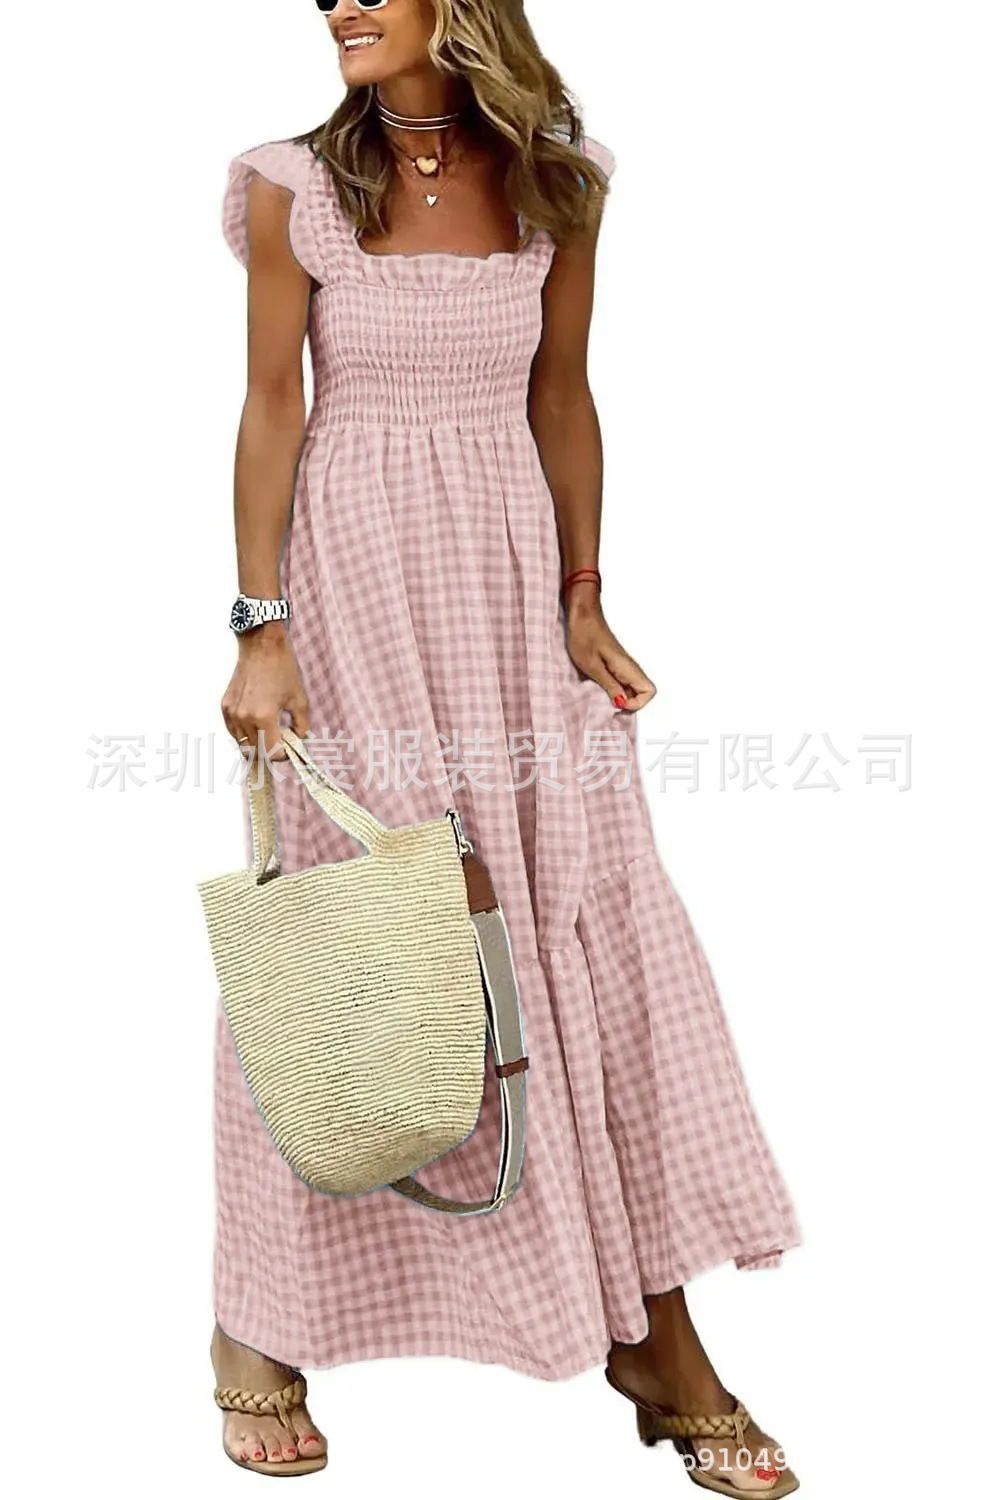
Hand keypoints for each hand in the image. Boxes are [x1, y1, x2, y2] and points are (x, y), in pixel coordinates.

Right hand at [221, 622, 309, 760]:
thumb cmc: (282, 669)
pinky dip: (244, 733)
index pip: (271, 752)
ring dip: (256, 744)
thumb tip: (298, 741)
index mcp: (263, 717)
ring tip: (269, 731)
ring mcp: (231, 712)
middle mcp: (244, 717)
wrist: (262, 646)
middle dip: (269, 751)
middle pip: (255, 752)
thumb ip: (301, 726)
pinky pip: (233, 731)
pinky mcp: (225, 706)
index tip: (289, 748)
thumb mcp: (299, 699)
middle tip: (281, 741)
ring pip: (242, 744)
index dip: (282, 755)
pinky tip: (256, 723)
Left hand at [564, 591, 655, 711]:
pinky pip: (621, 682)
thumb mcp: (592, 665)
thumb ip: (609, 685)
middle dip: (628, 703)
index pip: (649, 691)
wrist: (581, 614)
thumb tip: (622, 703)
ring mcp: (623, 666)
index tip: (617, 703)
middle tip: (608, 704)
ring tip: (601, 696)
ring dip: (620, 697)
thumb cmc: (584, 636)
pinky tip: (598, 687)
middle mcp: (629, 667)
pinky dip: (613, 689)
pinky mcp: (615, 664)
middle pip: (642, 693)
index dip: (636, 704)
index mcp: (627, 667)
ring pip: (631, 688)